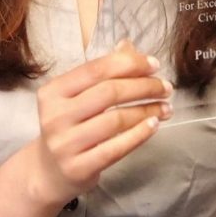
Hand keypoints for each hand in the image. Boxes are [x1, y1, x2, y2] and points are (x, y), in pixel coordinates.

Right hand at [33, 40, 172, 203]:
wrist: (50, 171)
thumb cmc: (70, 125)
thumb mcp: (78, 96)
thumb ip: (102, 71)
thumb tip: (128, 46)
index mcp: (53, 91)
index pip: (97, 69)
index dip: (130, 63)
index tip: (154, 65)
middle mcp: (55, 116)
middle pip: (109, 92)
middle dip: (144, 87)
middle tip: (165, 87)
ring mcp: (65, 144)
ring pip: (116, 120)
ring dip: (147, 110)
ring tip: (165, 108)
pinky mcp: (78, 167)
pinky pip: (116, 148)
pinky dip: (140, 134)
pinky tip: (154, 125)